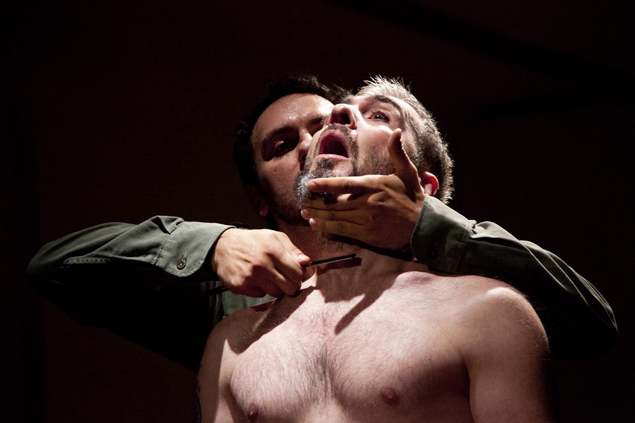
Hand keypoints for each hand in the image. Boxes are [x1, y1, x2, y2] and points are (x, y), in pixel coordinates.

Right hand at [211, 228, 309, 297]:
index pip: (297, 272)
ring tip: (269, 276)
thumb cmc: (253, 241)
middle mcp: (262, 264)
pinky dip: (261, 289)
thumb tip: (306, 262)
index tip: (296, 273)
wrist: (222, 247)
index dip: (300, 275)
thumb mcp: (274, 237)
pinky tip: (256, 279)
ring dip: (276, 287)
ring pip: (277, 294)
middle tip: (286, 279)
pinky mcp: (241, 287)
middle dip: (292, 284)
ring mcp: (251, 277)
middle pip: (290, 287)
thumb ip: (292, 250)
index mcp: (273, 249)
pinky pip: (261, 295)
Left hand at [301, 129, 429, 250]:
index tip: (310, 185)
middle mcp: (368, 203)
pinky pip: (343, 230)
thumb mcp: (407, 172)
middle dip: (317, 203)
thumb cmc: (413, 198)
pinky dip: (328, 227)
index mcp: (374, 186)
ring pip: (336, 218)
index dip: (325, 185)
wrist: (423, 226)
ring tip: (305, 214)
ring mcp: (366, 220)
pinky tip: (317, 225)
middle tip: (303, 202)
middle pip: (336, 203)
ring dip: (318, 216)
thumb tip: (397, 131)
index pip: (345, 184)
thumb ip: (397, 153)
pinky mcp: (367, 235)